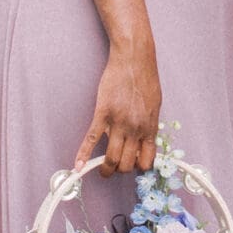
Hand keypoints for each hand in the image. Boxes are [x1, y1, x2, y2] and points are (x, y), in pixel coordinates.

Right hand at [79, 42, 162, 176]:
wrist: (134, 60)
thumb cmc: (145, 79)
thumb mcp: (154, 106)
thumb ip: (148, 125)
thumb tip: (143, 141)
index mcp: (150, 128)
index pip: (147, 160)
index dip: (139, 167)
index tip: (133, 166)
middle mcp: (135, 129)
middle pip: (127, 164)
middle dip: (121, 169)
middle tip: (116, 167)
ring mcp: (118, 123)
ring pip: (111, 158)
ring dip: (106, 169)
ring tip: (101, 172)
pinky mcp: (103, 114)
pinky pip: (92, 139)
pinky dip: (83, 154)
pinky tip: (78, 166)